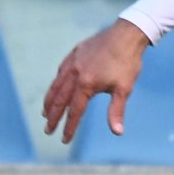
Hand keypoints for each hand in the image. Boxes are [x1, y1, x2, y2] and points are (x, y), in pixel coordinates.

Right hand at [42, 19, 149, 144]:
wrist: (126, 34)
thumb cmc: (127, 63)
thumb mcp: (124, 89)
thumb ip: (116, 111)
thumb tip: (117, 132)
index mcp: (86, 85)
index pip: (75, 112)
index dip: (69, 127)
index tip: (64, 140)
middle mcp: (75, 74)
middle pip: (60, 100)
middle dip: (53, 117)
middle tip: (47, 130)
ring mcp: (72, 63)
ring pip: (56, 86)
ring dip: (50, 101)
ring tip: (45, 113)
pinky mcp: (74, 54)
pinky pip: (60, 72)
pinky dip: (56, 84)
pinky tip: (56, 89)